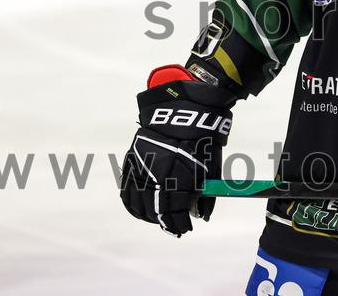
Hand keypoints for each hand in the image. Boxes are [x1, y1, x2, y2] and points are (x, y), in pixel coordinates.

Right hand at [120, 66, 236, 236]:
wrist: (184, 108)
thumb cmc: (203, 136)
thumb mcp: (210, 164)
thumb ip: (205, 191)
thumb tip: (202, 214)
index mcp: (176, 173)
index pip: (173, 208)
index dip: (178, 222)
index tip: (184, 229)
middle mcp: (154, 172)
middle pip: (154, 207)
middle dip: (164, 221)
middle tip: (174, 228)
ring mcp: (140, 166)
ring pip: (137, 200)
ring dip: (148, 214)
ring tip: (158, 220)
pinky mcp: (132, 159)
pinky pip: (127, 187)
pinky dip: (132, 202)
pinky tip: (141, 208)